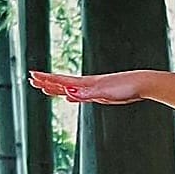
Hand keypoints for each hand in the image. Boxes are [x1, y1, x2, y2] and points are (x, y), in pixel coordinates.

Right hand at [28, 69, 147, 104]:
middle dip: (47, 82)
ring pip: (71, 89)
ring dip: (57, 89)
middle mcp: (88, 85)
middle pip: (63, 83)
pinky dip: (73, 96)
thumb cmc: (125, 87)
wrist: (142, 84)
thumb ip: (86, 93)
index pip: (61, 81)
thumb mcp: (105, 93)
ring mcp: (94, 89)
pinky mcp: (102, 94)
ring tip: (44, 88)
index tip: (32, 75)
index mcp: (86, 83)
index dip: (46, 79)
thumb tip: (68, 94)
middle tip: (32, 80)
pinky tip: (69, 97)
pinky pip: (82, 95)